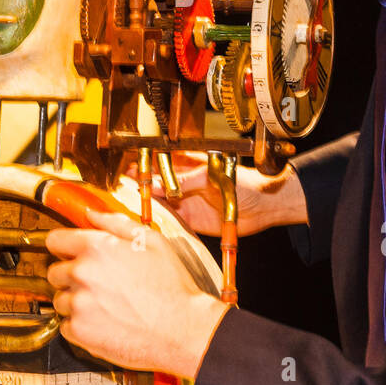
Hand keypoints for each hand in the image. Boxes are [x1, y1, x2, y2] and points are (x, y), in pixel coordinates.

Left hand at [44, 208, 230, 378]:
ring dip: (75, 301)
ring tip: (103, 305)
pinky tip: (102, 322)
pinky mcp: (79, 331)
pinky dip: (79, 325)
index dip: (63, 246)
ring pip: (60, 300)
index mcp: (96, 248)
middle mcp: (82, 273)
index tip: (68, 253)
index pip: (54, 240)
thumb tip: (92, 213)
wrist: (181, 329)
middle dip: (70, 275)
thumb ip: (116, 223)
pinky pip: (66, 325)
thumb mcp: (152, 241)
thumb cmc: (171, 287)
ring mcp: (78, 304)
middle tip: (95, 283)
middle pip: (54, 272)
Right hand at [131, 152, 303, 236]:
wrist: (263, 206)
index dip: (145, 164)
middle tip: (122, 186)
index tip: (129, 166)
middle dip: (141, 185)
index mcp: (191, 166)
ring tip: (129, 203)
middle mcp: (186, 184)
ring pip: (162, 203)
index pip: (162, 163)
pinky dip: (160, 221)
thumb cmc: (242, 182)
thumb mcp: (210, 176)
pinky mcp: (193, 220)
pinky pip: (172, 220)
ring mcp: (188, 202)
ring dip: (148, 204)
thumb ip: (185, 181)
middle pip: (158, 184)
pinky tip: (147, 220)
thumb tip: (160, 184)